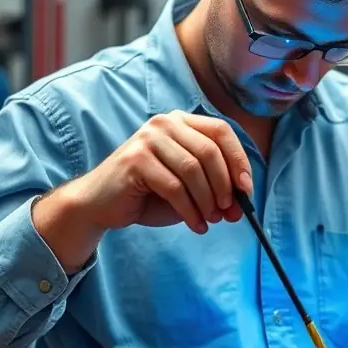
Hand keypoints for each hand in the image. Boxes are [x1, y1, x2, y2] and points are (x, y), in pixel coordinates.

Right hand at [32, 112, 252, 272]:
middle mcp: (165, 123)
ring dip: (207, 202)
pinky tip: (196, 225)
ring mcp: (148, 139)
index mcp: (181, 122)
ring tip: (209, 221)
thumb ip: (214, 189)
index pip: (221, 132)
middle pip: (210, 152)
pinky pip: (174, 187)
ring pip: (193, 170)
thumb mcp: (189, 188)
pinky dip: (190, 211)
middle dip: (225, 187)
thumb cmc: (148, 194)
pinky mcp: (135, 160)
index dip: (238, 160)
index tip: (246, 189)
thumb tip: (242, 202)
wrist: (101, 204)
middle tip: (229, 213)